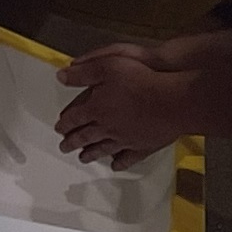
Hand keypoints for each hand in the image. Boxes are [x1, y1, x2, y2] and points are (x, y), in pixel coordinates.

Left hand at [54, 41, 203, 169]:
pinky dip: (119, 162)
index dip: (65, 122)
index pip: (75, 117)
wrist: (172, 100)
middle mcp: (108, 127)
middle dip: (73, 142)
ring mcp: (126, 139)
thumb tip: (62, 76)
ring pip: (103, 149)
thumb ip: (83, 72)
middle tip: (65, 147)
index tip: (59, 128)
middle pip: (86, 136)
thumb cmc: (142, 80)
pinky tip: (115, 165)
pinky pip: (127, 157)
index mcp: (96, 108)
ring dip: (91, 154)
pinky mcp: (143, 146)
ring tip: (83, 158)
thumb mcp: (108, 65)